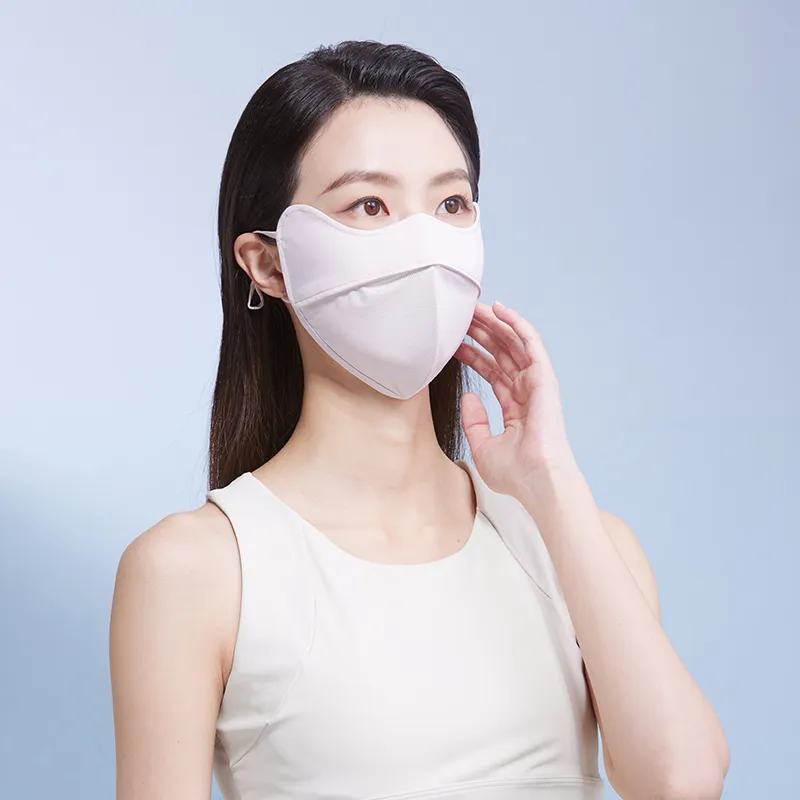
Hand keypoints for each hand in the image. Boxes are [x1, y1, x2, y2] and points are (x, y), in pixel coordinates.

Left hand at [454, 301, 576, 497]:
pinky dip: (517, 324)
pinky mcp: (544, 378)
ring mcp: (536, 383)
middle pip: (501, 353)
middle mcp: (526, 391)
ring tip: (473, 308)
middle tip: (460, 316)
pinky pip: (530, 343)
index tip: (454, 342)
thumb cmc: (515, 473)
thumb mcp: (482, 446)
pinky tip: (500, 310)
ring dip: (494, 323)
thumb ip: (474, 421)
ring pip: (513, 343)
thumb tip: (469, 396)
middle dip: (481, 333)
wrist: (536, 480)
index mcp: (515, 407)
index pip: (492, 372)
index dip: (473, 354)